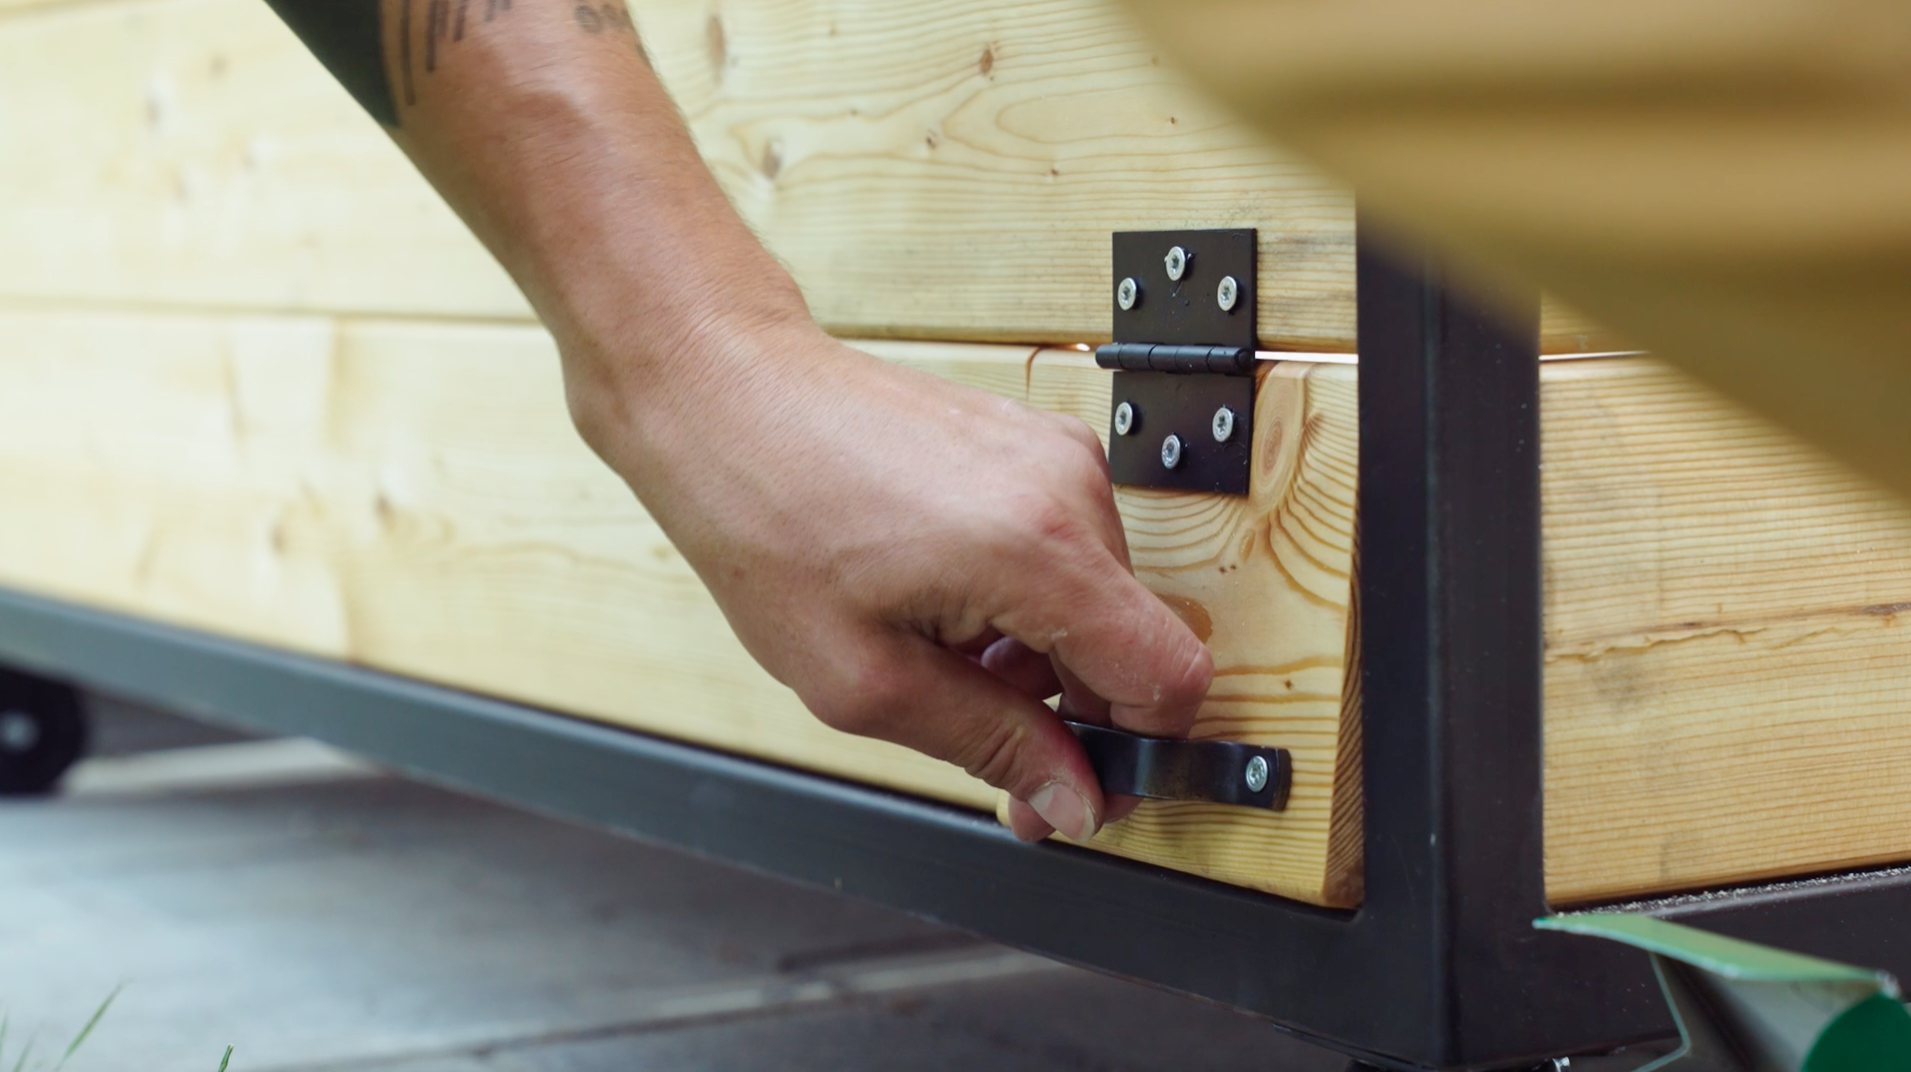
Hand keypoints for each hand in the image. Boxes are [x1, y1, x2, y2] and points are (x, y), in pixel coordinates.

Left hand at [570, 318, 1213, 841]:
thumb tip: (1073, 798)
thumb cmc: (768, 518)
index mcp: (1040, 548)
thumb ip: (991, 744)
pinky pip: (1063, 550)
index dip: (1133, 753)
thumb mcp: (866, 678)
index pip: (1171, 676)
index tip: (1075, 786)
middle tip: (974, 737)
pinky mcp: (1034, 440)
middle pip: (1130, 642)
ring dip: (1031, 651)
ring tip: (932, 647)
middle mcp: (1070, 487)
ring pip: (1094, 601)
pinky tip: (937, 599)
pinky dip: (1018, 597)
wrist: (727, 392)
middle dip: (1064, 708)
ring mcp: (1057, 453)